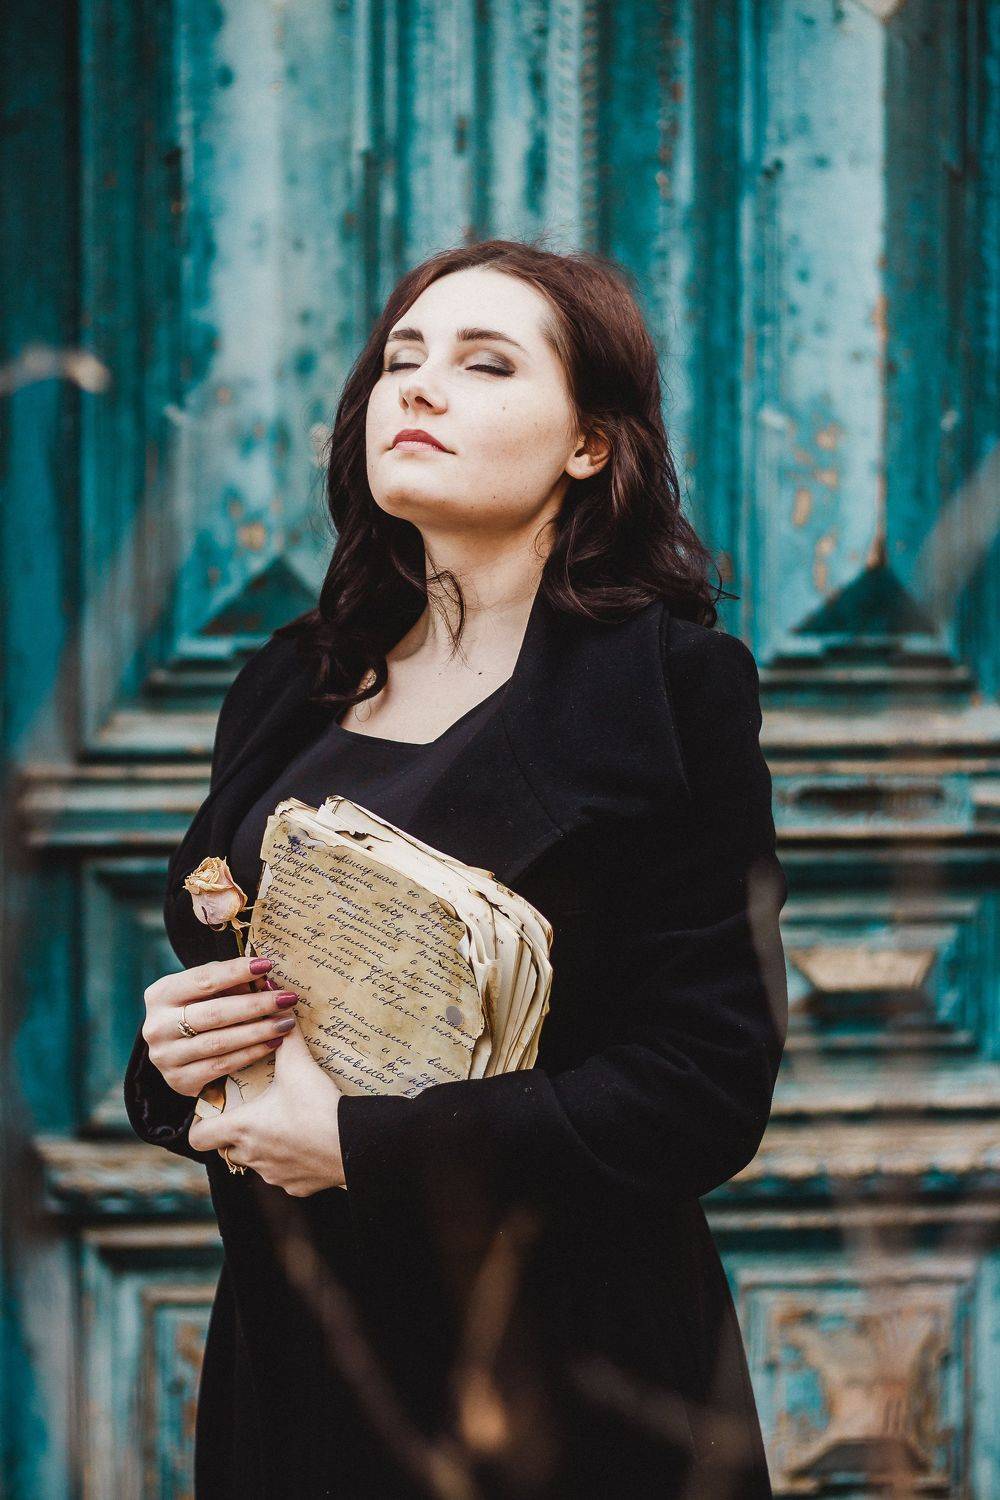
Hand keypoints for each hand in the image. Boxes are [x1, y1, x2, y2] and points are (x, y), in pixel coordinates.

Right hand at [142, 955, 299, 1097]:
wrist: (176, 1050)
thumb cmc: (197, 1010)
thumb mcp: (204, 991)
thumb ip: (228, 983)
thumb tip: (262, 979)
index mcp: (161, 995)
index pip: (203, 980)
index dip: (236, 971)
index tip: (266, 965)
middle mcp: (157, 1026)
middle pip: (214, 1014)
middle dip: (256, 1005)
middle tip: (287, 999)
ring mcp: (166, 1057)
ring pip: (220, 1043)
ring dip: (258, 1032)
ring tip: (286, 1023)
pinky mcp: (179, 1080)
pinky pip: (222, 1066)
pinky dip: (250, 1054)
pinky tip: (272, 1044)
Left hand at [187, 1011, 345, 1194]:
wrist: (354, 1146)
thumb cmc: (318, 1107)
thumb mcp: (298, 1066)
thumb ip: (283, 1035)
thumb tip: (272, 994)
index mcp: (241, 1128)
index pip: (197, 1136)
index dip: (202, 1123)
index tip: (217, 1109)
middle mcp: (250, 1155)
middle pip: (227, 1149)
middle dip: (237, 1131)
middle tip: (255, 1110)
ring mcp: (273, 1176)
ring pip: (257, 1163)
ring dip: (264, 1146)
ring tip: (285, 1123)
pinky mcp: (297, 1188)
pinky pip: (285, 1176)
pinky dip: (290, 1162)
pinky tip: (307, 1142)